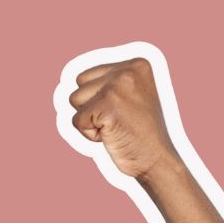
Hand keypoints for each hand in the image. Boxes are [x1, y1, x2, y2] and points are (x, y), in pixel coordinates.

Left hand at [68, 57, 181, 179]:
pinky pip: (77, 121)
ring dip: (89, 120)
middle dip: (89, 107)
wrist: (156, 158)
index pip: (86, 75)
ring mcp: (117, 88)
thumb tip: (68, 81)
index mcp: (136, 64)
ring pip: (74, 101)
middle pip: (78, 86)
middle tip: (117, 120)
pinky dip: (89, 134)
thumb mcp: (130, 96)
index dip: (95, 99)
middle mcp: (127, 71)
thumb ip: (107, 82)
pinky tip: (112, 136)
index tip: (121, 110)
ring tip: (114, 126)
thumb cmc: (139, 132)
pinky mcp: (107, 107)